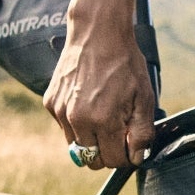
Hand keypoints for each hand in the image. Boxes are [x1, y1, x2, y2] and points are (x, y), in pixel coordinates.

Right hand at [44, 24, 155, 169]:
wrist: (97, 33)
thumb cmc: (124, 63)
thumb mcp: (144, 97)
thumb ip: (142, 132)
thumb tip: (137, 157)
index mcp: (103, 120)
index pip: (113, 161)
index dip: (126, 157)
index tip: (131, 146)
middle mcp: (78, 120)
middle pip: (92, 160)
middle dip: (108, 153)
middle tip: (118, 133)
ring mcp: (61, 112)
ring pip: (76, 147)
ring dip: (91, 139)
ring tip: (103, 114)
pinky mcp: (50, 103)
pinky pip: (65, 128)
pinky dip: (77, 123)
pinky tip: (88, 102)